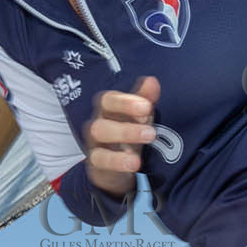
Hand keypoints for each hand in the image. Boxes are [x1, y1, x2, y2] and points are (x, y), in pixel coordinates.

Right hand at [83, 77, 158, 198]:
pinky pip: (101, 161)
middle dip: (126, 128)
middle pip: (100, 124)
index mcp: (107, 110)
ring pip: (99, 142)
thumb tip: (152, 80)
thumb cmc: (128, 134)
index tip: (147, 107)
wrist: (118, 165)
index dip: (126, 103)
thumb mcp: (140, 116)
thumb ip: (145, 98)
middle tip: (151, 133)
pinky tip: (135, 164)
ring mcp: (94, 146)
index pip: (109, 101)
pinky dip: (117, 162)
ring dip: (122, 142)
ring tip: (143, 149)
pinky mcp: (96, 164)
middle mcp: (97, 126)